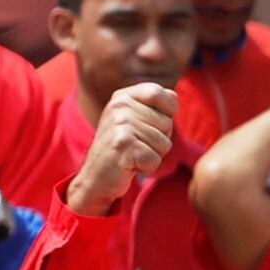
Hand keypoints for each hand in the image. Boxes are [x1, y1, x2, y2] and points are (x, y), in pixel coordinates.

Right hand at [67, 83, 176, 215]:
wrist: (96, 177)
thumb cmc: (123, 148)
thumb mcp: (134, 120)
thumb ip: (154, 105)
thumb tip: (174, 95)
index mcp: (122, 97)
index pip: (158, 92)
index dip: (168, 110)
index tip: (154, 124)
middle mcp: (120, 106)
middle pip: (167, 123)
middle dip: (160, 140)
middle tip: (137, 145)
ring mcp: (120, 125)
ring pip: (164, 143)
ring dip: (154, 155)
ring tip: (133, 155)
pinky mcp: (123, 145)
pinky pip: (155, 158)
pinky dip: (147, 167)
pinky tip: (130, 165)